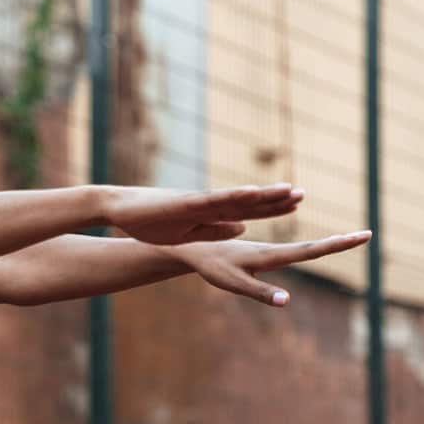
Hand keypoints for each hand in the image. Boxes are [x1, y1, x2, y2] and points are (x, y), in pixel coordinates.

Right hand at [106, 183, 303, 244]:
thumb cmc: (149, 221)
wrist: (120, 208)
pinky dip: (234, 196)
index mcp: (209, 214)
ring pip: (237, 198)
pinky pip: (214, 200)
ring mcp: (198, 202)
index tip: (296, 203)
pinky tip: (253, 193)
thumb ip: (215, 229)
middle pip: (248, 202)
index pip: (247, 211)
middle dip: (276, 199)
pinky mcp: (185, 202)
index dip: (272, 208)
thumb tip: (243, 228)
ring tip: (289, 190)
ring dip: (263, 195)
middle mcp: (209, 204)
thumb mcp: (188, 233)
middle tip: (303, 193)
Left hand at [174, 230, 372, 305]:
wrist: (193, 247)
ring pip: (303, 247)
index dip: (338, 244)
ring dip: (328, 243)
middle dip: (341, 242)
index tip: (363, 234)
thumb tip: (287, 301)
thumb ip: (261, 292)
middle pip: (313, 248)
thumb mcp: (235, 284)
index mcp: (272, 256)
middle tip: (368, 234)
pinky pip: (289, 249)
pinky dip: (308, 247)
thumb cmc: (212, 268)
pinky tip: (314, 248)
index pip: (311, 251)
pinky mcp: (258, 253)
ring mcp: (267, 251)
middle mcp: (273, 250)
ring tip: (351, 240)